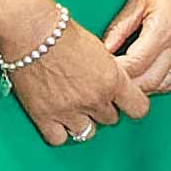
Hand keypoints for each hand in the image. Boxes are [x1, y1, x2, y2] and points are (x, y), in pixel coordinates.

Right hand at [2, 9, 150, 147]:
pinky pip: (58, 139)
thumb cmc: (62, 31)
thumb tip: (112, 81)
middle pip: (110, 119)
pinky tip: (56, 119)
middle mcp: (95, 99)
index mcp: (113, 80)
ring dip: (82, 122)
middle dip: (102, 109)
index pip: (139, 109)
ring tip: (72, 108)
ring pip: (86, 132)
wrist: (31, 31)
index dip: (131, 105)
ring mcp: (69, 110)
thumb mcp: (99, 48)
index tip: (123, 101)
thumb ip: (109, 70)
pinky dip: (58, 132)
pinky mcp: (44, 115)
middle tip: (90, 96)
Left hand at [104, 0, 170, 96]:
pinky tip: (149, 78)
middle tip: (109, 80)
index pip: (135, 64)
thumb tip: (102, 50)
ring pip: (163, 85)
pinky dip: (162, 85)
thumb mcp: (137, 2)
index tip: (101, 70)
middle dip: (127, 85)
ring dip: (143, 88)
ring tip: (127, 81)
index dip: (116, 72)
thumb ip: (119, 29)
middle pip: (148, 81)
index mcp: (161, 30)